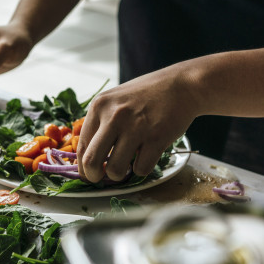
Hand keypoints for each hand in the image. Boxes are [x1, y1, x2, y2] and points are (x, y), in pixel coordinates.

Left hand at [77, 66, 199, 182]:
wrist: (182, 85)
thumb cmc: (147, 94)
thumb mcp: (116, 99)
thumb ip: (101, 122)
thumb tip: (89, 155)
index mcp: (99, 105)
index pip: (81, 145)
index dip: (82, 164)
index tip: (89, 172)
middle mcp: (114, 116)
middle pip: (92, 161)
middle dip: (93, 176)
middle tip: (100, 178)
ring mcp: (135, 127)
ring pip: (115, 170)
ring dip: (119, 175)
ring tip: (126, 166)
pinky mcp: (156, 138)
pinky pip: (140, 169)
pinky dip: (142, 169)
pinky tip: (146, 156)